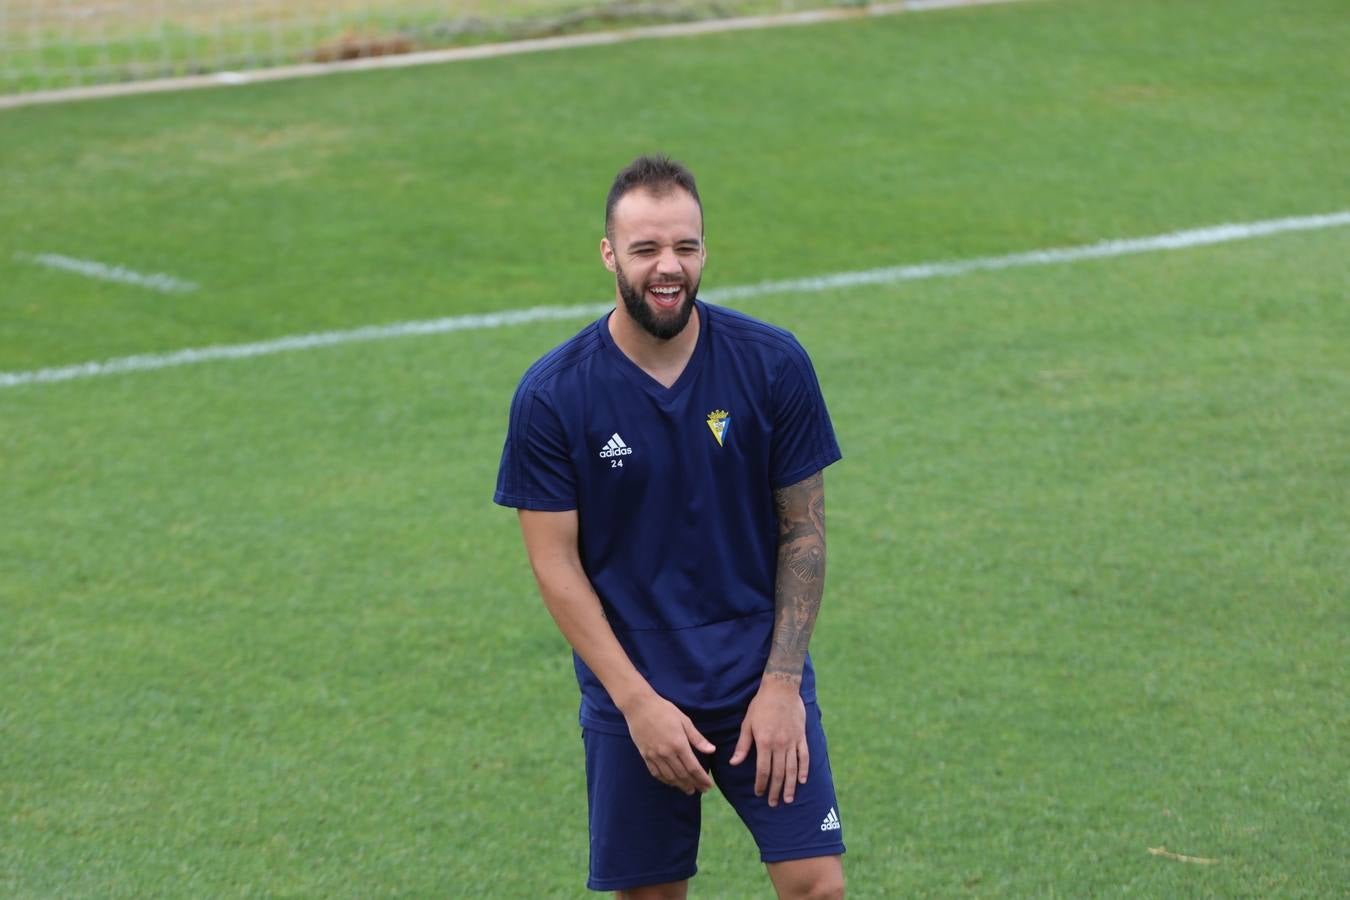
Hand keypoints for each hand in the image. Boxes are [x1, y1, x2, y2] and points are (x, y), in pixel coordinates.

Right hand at [623, 692, 715, 794]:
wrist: (639, 706)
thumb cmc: (664, 710)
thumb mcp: (684, 721)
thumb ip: (697, 738)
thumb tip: (712, 750)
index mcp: (679, 744)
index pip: (693, 767)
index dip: (702, 779)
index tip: (709, 786)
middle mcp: (667, 753)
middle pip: (683, 775)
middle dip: (694, 784)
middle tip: (702, 791)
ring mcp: (655, 755)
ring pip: (670, 777)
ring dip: (680, 785)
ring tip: (689, 790)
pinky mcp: (645, 755)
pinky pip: (656, 773)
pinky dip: (665, 780)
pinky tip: (671, 783)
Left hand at [729, 677, 808, 805]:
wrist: (781, 688)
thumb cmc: (761, 705)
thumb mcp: (747, 724)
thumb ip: (743, 745)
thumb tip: (734, 763)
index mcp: (764, 742)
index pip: (763, 770)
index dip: (761, 784)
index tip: (759, 794)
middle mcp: (780, 745)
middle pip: (778, 773)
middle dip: (775, 790)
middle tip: (774, 804)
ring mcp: (793, 741)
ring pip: (792, 769)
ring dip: (790, 786)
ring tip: (788, 799)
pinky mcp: (802, 737)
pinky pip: (804, 757)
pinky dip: (804, 770)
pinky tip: (802, 781)